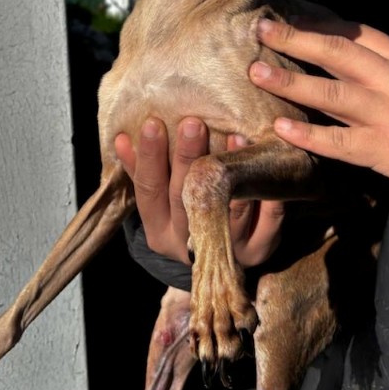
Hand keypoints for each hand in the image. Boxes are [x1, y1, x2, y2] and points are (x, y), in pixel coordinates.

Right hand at [115, 118, 284, 265]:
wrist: (219, 266)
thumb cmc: (184, 216)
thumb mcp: (159, 200)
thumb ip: (141, 171)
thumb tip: (121, 139)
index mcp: (159, 231)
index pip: (150, 191)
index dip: (149, 157)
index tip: (152, 123)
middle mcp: (189, 246)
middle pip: (186, 199)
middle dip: (188, 158)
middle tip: (193, 123)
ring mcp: (225, 252)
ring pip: (227, 213)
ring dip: (231, 174)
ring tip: (234, 136)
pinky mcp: (258, 252)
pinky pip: (267, 226)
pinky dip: (267, 199)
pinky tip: (264, 170)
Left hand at [250, 16, 388, 216]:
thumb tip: (374, 66)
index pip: (358, 33)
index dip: (320, 22)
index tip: (289, 12)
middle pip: (338, 51)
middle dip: (295, 38)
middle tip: (259, 28)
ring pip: (332, 92)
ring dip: (290, 81)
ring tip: (255, 71)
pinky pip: (342, 142)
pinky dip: (309, 135)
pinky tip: (281, 129)